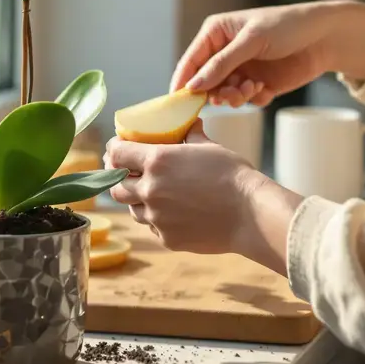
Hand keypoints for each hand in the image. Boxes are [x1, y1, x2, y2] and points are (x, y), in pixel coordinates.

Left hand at [104, 122, 302, 271]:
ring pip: (133, 209)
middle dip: (119, 178)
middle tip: (127, 172)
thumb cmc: (233, 176)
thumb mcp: (210, 148)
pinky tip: (172, 213)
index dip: (113, 150)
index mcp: (157, 161)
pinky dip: (157, 219)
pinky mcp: (167, 239)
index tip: (116, 148)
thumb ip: (192, 136)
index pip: (117, 154)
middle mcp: (150, 189)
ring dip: (137, 200)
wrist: (251, 214)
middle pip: (117, 186)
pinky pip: (152, 227)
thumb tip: (190, 124)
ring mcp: (157, 217)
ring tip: (151, 193)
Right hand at [170, 0, 364, 106]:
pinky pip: (245, 100)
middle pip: (204, 83)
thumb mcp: (251, 41)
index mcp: (216, 33)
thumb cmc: (287, 26)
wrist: (325, 38)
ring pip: (224, 95)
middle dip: (216, 92)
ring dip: (235, 96)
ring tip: (253, 88)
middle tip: (232, 95)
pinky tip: (266, 88)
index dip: (183, 83)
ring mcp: (241, 70)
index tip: (179, 104)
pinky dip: (252, 98)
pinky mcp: (257, 84)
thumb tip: (192, 87)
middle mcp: (225, 53)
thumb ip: (221, 64)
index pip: (190, 62)